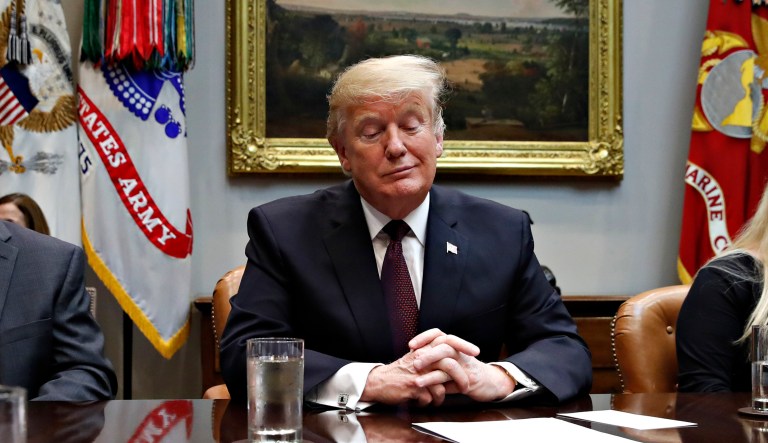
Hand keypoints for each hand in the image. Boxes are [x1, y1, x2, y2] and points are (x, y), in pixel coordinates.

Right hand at [359, 329, 483, 405]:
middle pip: (449, 363)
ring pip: (441, 385)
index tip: (475, 352)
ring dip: (442, 395)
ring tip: (438, 399)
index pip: (447, 340)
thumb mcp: (414, 358)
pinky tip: (424, 401)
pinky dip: (430, 401)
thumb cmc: (398, 372)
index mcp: (423, 349)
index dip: (463, 345)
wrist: (378, 382)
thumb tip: (449, 356)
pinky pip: (431, 397)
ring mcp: (418, 373)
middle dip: (461, 377)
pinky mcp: (413, 387)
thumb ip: (430, 355)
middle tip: (467, 386)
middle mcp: (422, 359)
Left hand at [409, 329, 516, 401]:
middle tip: (414, 362)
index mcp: (454, 346)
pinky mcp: (469, 379)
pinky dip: (436, 382)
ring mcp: (465, 365)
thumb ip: (435, 361)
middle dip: (427, 353)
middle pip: (444, 344)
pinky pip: (451, 378)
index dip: (424, 337)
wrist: (491, 383)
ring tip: (416, 376)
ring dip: (430, 368)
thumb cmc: (467, 372)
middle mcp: (460, 352)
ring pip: (448, 361)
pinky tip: (425, 386)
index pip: (438, 334)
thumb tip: (413, 359)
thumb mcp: (450, 364)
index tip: (411, 345)